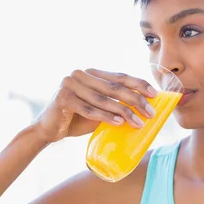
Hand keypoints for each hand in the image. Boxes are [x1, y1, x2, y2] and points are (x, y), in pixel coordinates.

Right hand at [34, 68, 157, 143]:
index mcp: (91, 74)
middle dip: (135, 100)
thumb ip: (114, 105)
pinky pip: (89, 109)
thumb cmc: (77, 119)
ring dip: (124, 112)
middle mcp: (80, 75)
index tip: (155, 94)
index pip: (119, 77)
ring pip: (104, 99)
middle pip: (114, 87)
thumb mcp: (99, 110)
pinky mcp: (63, 99)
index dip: (138, 84)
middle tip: (150, 113)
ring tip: (138, 122)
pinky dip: (105, 117)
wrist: (49, 129)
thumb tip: (143, 109)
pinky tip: (118, 123)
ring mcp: (70, 85)